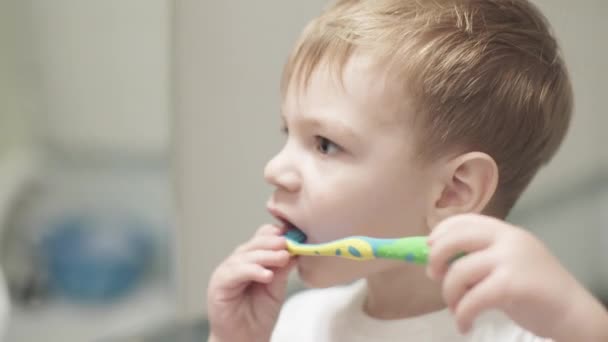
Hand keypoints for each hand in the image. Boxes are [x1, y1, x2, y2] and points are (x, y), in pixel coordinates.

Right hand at [207, 224, 295, 341]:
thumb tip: (294, 250)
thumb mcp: (276, 289)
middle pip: (253, 244)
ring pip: (245, 256)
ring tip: (282, 258)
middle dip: (272, 243)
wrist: (245, 340)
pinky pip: (235, 272)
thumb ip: (282, 270)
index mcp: (251, 260)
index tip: (293, 235)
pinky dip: (252, 271)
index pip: (261, 239)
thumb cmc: (258, 316)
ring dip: (265, 256)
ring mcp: (226, 272)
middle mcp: (237, 263)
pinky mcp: (218, 285)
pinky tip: (267, 275)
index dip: (276, 235)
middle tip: (288, 245)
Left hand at [427, 214, 607, 340]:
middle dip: (436, 256)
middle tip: (433, 276)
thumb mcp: (506, 264)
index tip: (428, 246)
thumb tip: (436, 262)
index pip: (465, 220)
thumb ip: (478, 258)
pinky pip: (472, 298)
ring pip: (459, 271)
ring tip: (456, 309)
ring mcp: (511, 260)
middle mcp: (508, 239)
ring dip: (449, 294)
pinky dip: (462, 314)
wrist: (572, 312)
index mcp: (505, 231)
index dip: (441, 231)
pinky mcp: (513, 284)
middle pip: (456, 238)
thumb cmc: (534, 290)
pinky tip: (464, 324)